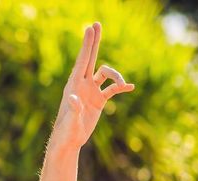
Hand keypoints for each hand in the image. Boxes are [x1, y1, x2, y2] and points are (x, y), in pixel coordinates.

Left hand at [51, 22, 135, 148]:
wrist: (70, 140)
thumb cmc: (67, 131)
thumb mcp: (71, 120)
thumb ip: (73, 109)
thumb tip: (73, 98)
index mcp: (74, 84)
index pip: (82, 60)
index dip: (87, 44)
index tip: (90, 28)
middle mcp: (82, 84)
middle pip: (90, 58)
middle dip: (94, 42)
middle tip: (96, 23)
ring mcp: (91, 91)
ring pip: (106, 74)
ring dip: (117, 76)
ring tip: (125, 85)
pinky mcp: (98, 100)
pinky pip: (112, 89)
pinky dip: (120, 87)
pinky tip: (130, 87)